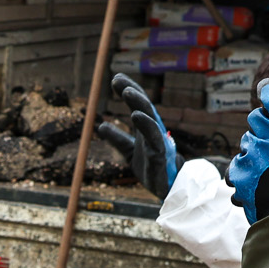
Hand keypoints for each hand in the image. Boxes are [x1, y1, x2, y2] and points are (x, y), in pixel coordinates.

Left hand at [111, 73, 179, 198]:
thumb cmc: (151, 169)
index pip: (138, 105)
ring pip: (150, 118)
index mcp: (147, 129)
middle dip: (132, 92)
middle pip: (144, 107)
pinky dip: (146, 126)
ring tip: (126, 92)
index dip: (129, 90)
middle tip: (117, 79)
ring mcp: (159, 143)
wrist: (167, 190)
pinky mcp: (160, 157)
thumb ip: (118, 139)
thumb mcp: (129, 152)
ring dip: (138, 103)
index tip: (116, 78)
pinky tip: (135, 115)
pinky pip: (153, 139)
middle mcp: (154, 132)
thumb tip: (101, 126)